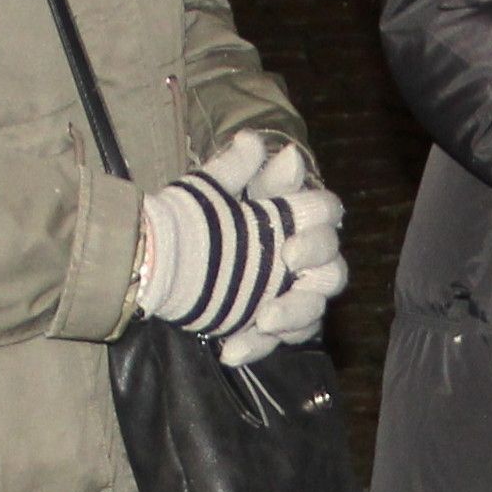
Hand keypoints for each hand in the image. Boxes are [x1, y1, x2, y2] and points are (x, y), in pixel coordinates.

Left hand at [137, 133, 343, 343]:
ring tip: (261, 321)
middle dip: (314, 270)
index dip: (318, 228)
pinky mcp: (267, 327)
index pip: (327, 218)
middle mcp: (301, 260)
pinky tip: (230, 350)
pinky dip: (255, 347)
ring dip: (291, 316)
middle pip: (332, 269)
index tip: (290, 242)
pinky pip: (276, 342)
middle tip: (286, 267)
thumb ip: (235, 168)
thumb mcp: (211, 192)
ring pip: (312, 312)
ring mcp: (287, 295)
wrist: (159, 259)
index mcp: (294, 219)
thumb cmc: (195, 219)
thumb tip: (253, 141)